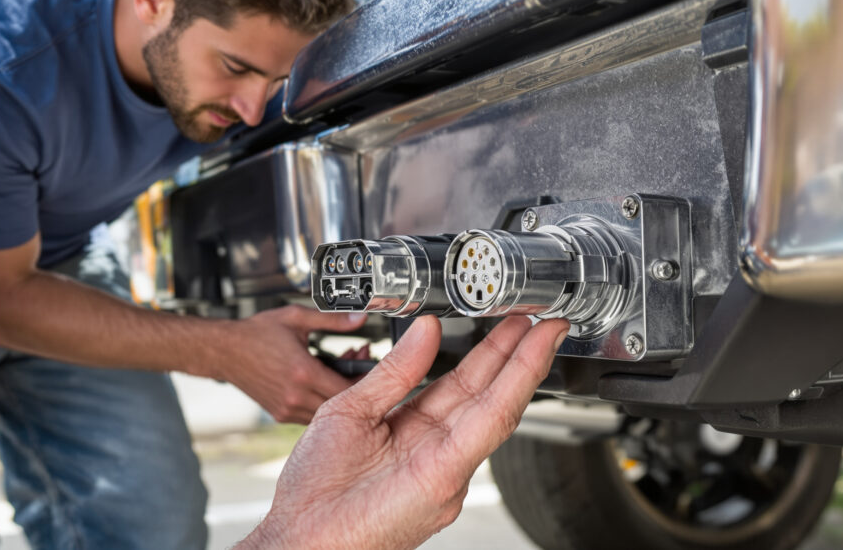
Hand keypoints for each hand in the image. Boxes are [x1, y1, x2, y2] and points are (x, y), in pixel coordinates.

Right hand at [219, 305, 367, 423]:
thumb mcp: (297, 318)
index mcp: (302, 373)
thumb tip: (360, 318)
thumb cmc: (256, 333)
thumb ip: (332, 319)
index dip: (365, 379)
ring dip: (338, 395)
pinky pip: (311, 414)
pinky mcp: (280, 413)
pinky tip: (322, 381)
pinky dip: (322, 401)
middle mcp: (295, 396)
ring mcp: (286, 408)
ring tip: (340, 370)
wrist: (224, 350)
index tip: (369, 365)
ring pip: (327, 412)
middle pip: (341, 403)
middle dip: (355, 385)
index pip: (348, 388)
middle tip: (358, 363)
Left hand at [239, 314, 568, 549]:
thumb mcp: (351, 410)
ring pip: (498, 407)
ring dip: (526, 365)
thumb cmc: (314, 492)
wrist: (297, 540)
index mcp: (415, 433)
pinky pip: (486, 428)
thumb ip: (394, 371)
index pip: (461, 384)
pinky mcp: (445, 479)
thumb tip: (425, 329)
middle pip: (486, 392)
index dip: (486, 352)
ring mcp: (448, 469)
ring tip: (545, 331)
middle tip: (539, 316)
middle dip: (516, 352)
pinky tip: (527, 362)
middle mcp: (439, 452)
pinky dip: (512, 390)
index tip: (503, 320)